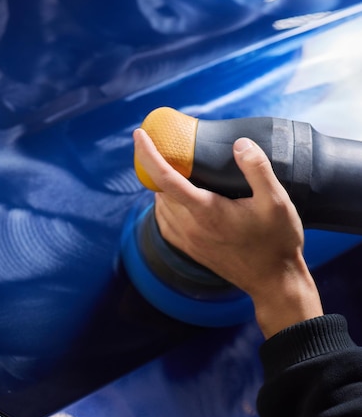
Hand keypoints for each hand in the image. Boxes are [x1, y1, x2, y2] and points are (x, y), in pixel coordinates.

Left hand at [133, 128, 322, 337]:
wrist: (274, 281)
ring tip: (176, 167)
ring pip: (160, 205)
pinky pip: (165, 221)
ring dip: (161, 184)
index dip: (148, 154)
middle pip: (159, 189)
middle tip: (167, 145)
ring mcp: (188, 240)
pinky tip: (179, 197)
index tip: (139, 134)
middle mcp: (190, 226)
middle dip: (156, 164)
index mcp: (206, 211)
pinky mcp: (190, 249)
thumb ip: (257, 168)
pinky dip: (165, 204)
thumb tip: (239, 143)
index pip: (165, 178)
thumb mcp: (277, 201)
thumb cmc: (277, 242)